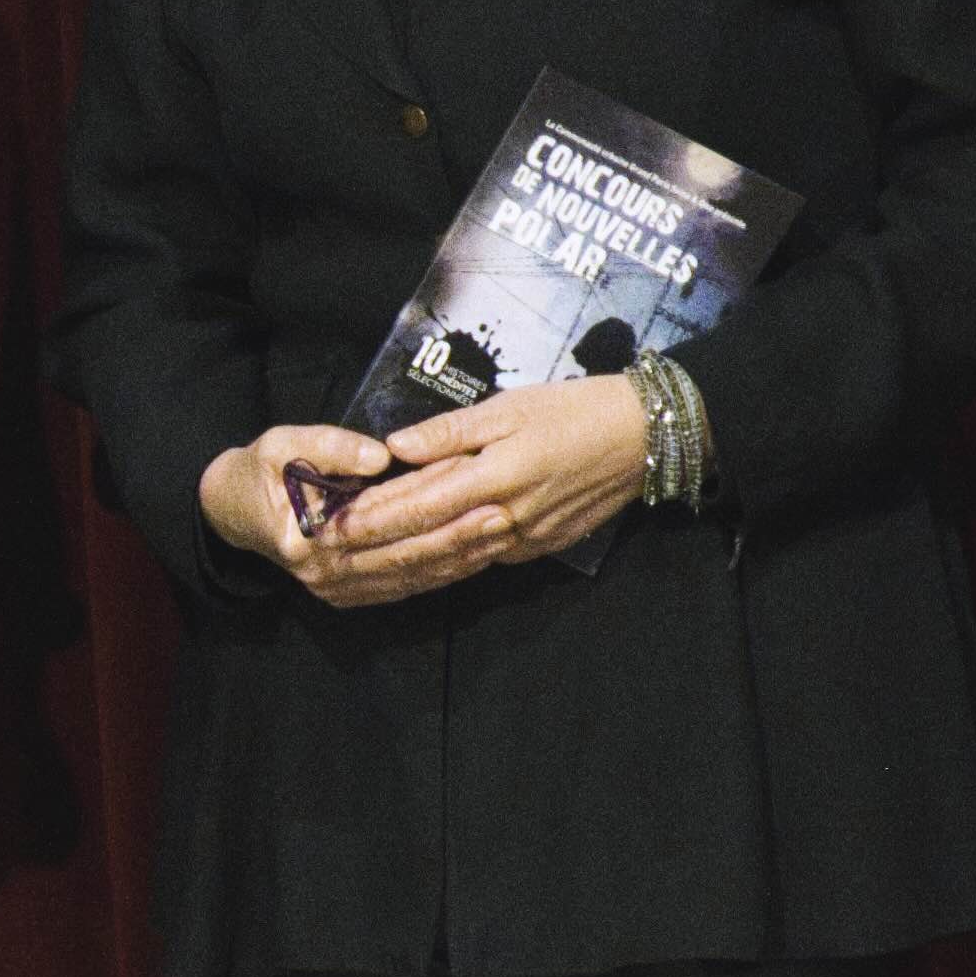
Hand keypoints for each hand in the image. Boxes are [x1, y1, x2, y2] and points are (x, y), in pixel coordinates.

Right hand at [207, 417, 513, 606]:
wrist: (231, 512)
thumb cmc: (257, 473)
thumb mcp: (280, 445)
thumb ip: (329, 446)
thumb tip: (380, 456)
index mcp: (307, 539)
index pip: (381, 521)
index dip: (429, 504)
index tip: (473, 485)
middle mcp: (325, 574)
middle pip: (406, 556)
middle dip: (460, 537)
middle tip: (505, 515)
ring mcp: (338, 590)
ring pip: (412, 576)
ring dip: (461, 558)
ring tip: (503, 534)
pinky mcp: (350, 594)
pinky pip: (406, 586)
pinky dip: (444, 572)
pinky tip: (476, 556)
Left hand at [320, 373, 649, 582]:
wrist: (644, 437)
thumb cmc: (573, 410)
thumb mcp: (508, 406)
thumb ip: (448, 431)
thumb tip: (395, 447)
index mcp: (494, 476)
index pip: (418, 505)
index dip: (372, 519)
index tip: (332, 526)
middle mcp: (507, 517)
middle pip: (429, 543)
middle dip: (376, 553)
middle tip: (331, 558)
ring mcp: (526, 539)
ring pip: (454, 560)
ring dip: (405, 569)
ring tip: (360, 570)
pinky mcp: (541, 548)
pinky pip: (481, 561)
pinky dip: (445, 567)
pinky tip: (415, 569)